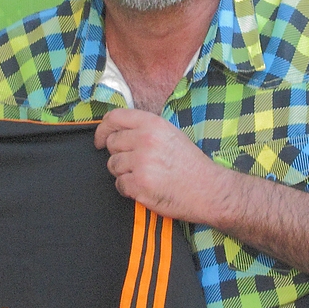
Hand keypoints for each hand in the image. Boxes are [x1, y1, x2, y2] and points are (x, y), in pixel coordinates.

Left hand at [94, 107, 225, 221]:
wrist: (208, 189)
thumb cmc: (190, 164)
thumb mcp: (170, 133)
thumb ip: (144, 129)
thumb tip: (117, 131)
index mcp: (153, 124)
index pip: (115, 117)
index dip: (103, 129)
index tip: (100, 140)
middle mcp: (145, 140)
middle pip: (111, 143)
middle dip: (118, 154)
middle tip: (135, 162)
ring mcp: (141, 162)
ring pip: (113, 165)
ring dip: (123, 172)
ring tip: (144, 175)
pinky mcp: (139, 184)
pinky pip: (119, 184)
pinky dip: (128, 189)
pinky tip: (145, 187)